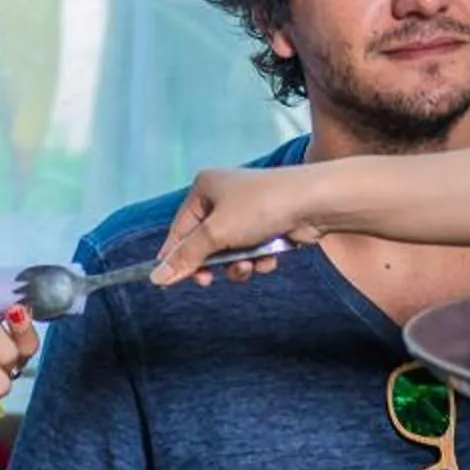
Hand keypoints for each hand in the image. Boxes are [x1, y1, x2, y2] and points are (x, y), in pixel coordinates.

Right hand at [151, 165, 331, 286]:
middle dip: (213, 262)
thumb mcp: (216, 234)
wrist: (313, 202)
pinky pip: (252, 250)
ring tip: (250, 265)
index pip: (179, 229)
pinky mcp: (268, 225)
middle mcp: (224, 196)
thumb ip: (186, 257)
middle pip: (205, 242)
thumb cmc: (261, 208)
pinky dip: (259, 258)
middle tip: (209, 280)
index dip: (175, 256)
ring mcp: (248, 211)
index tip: (170, 282)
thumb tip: (156, 278)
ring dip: (238, 264)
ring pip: (230, 251)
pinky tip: (270, 257)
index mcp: (205, 187)